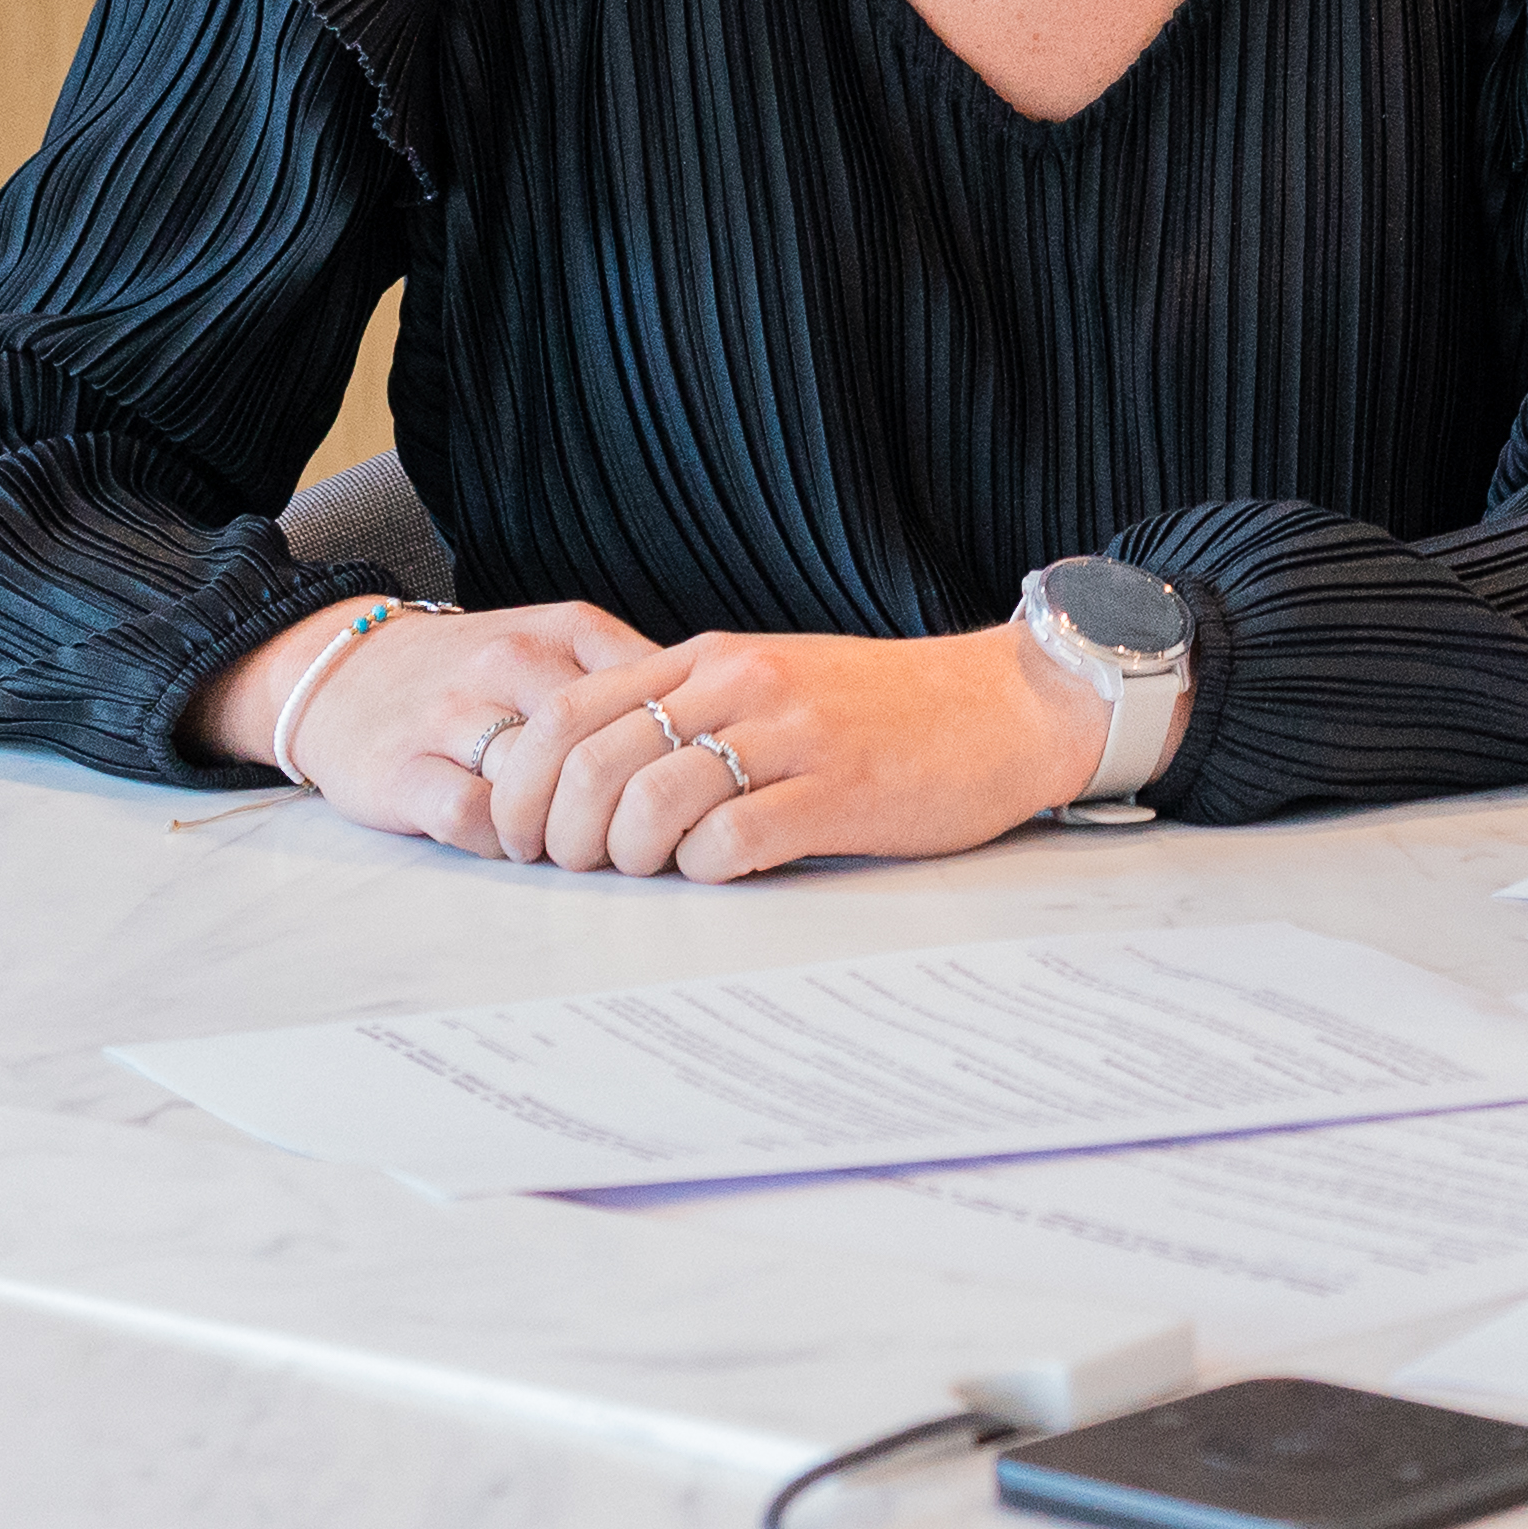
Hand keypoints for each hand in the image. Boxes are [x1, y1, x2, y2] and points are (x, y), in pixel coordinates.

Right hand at [215, 592, 657, 847]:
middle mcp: (511, 664)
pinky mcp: (402, 769)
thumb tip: (719, 732)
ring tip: (581, 849)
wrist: (342, 667)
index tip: (692, 793)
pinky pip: (469, 814)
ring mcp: (454, 714)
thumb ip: (632, 681)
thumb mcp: (558, 645)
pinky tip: (512, 846)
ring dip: (571, 830)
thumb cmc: (472, 670)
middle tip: (644, 840)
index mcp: (565, 631)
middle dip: (632, 804)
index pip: (655, 694)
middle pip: (604, 742)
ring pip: (540, 779)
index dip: (682, 756)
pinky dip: (502, 842)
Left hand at [515, 625, 1105, 878]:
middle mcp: (742, 684)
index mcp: (712, 657)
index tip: (519, 836)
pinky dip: (703, 869)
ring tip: (650, 871)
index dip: (520, 783)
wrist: (1008, 705)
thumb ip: (690, 714)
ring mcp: (792, 736)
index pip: (568, 710)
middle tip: (573, 869)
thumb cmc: (885, 710)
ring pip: (651, 799)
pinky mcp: (841, 792)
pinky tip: (722, 869)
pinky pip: (732, 838)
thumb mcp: (772, 684)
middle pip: (592, 761)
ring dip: (628, 857)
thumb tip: (584, 782)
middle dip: (558, 833)